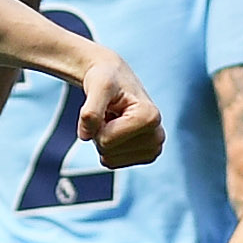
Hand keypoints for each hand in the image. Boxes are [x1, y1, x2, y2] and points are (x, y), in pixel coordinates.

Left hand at [76, 47, 163, 168]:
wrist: (114, 78)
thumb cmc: (108, 78)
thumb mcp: (97, 86)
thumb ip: (90, 111)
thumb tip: (85, 136)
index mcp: (150, 117)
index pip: (106, 140)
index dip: (97, 123)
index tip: (107, 107)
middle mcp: (157, 136)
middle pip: (107, 151)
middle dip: (101, 132)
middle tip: (110, 113)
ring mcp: (153, 149)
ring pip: (108, 159)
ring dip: (104, 138)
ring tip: (114, 119)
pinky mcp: (145, 156)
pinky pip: (111, 163)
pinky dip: (108, 146)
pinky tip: (118, 130)